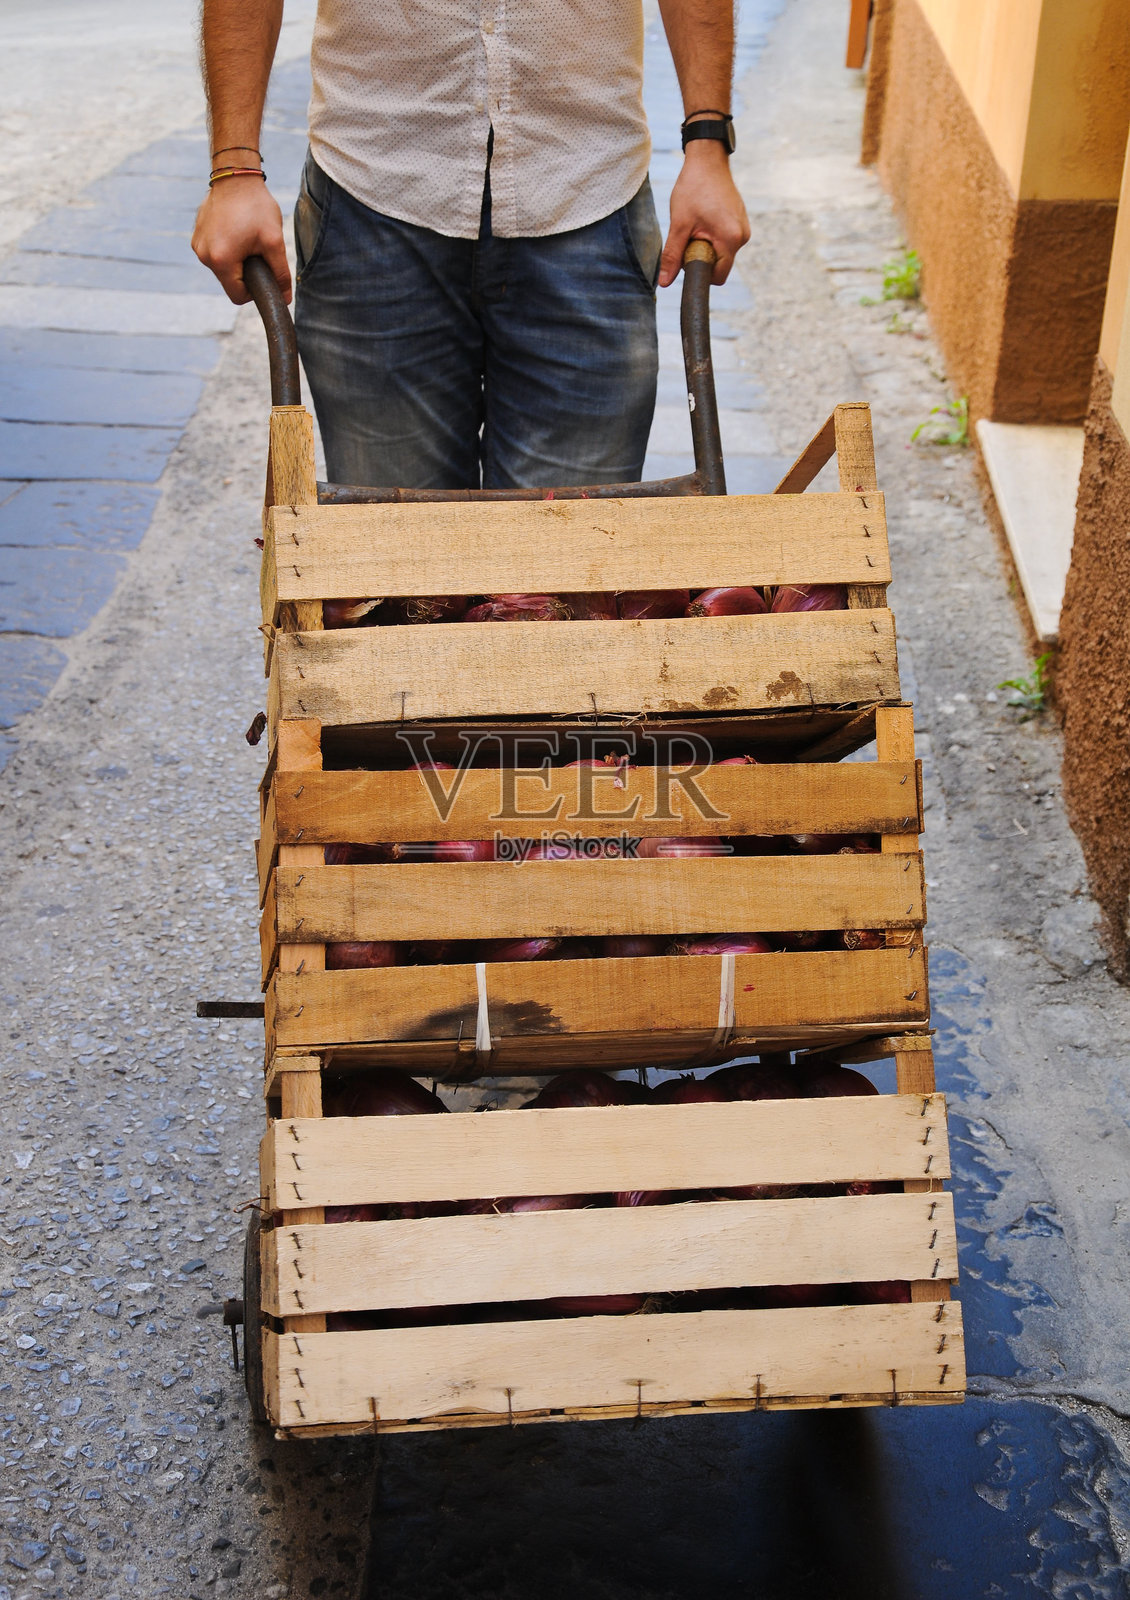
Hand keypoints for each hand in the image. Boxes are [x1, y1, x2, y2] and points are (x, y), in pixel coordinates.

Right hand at [192, 175, 290, 304]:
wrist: (235, 175)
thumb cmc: (256, 206)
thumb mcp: (274, 242)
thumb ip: (280, 273)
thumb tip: (285, 298)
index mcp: (220, 260)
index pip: (237, 296)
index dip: (253, 291)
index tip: (263, 273)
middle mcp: (203, 255)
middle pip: (229, 282)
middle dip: (245, 273)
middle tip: (257, 251)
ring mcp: (197, 244)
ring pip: (222, 268)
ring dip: (236, 260)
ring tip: (246, 238)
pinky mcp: (196, 235)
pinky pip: (214, 253)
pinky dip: (227, 249)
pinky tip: (235, 231)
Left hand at [658, 142, 749, 286]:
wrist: (707, 159)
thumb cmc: (693, 188)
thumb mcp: (679, 224)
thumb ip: (672, 255)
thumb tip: (664, 283)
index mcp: (731, 239)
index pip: (718, 277)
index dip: (700, 272)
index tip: (687, 255)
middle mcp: (743, 236)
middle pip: (719, 265)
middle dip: (702, 257)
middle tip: (689, 234)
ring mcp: (743, 228)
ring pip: (721, 253)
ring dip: (706, 246)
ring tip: (697, 223)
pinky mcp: (740, 222)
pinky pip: (724, 241)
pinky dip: (712, 237)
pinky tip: (704, 218)